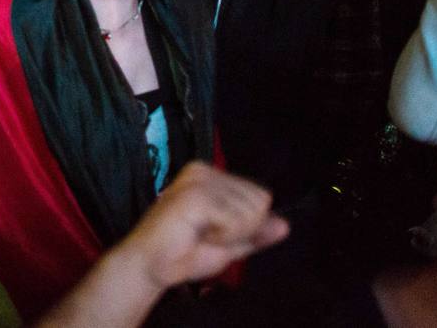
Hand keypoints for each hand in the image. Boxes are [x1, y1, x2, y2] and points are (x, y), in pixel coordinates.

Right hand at [117, 162, 287, 290]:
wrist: (151, 266)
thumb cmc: (184, 253)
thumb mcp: (230, 243)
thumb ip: (256, 233)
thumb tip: (285, 225)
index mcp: (212, 176)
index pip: (260, 196)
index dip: (247, 224)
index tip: (215, 231)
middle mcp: (205, 170)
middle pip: (260, 201)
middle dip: (241, 228)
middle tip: (207, 234)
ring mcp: (199, 181)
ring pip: (251, 211)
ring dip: (231, 234)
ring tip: (200, 234)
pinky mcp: (195, 195)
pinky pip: (235, 220)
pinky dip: (223, 236)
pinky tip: (197, 234)